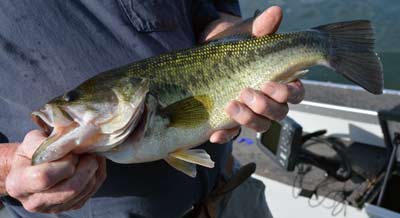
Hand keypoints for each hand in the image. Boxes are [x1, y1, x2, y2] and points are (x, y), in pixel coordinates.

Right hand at [5, 130, 106, 212]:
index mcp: (19, 184)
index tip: (69, 153)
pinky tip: (92, 162)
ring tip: (88, 156)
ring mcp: (55, 208)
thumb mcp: (31, 141)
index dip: (63, 163)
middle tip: (85, 153)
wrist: (32, 167)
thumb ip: (44, 142)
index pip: (45, 177)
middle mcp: (35, 202)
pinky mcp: (72, 206)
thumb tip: (68, 143)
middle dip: (84, 166)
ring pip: (85, 189)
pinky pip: (93, 190)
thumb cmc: (31, 152)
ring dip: (93, 169)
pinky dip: (97, 173)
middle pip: (71, 188)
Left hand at [208, 6, 304, 142]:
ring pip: (260, 125)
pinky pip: (233, 133)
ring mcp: (249, 111)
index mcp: (279, 80)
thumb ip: (261, 28)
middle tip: (248, 93)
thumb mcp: (245, 35)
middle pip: (279, 113)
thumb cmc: (232, 45)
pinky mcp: (230, 119)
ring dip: (248, 119)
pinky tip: (215, 133)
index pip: (295, 94)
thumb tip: (275, 13)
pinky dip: (226, 135)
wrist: (206, 52)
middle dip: (266, 107)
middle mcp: (268, 99)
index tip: (270, 84)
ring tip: (231, 106)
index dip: (288, 94)